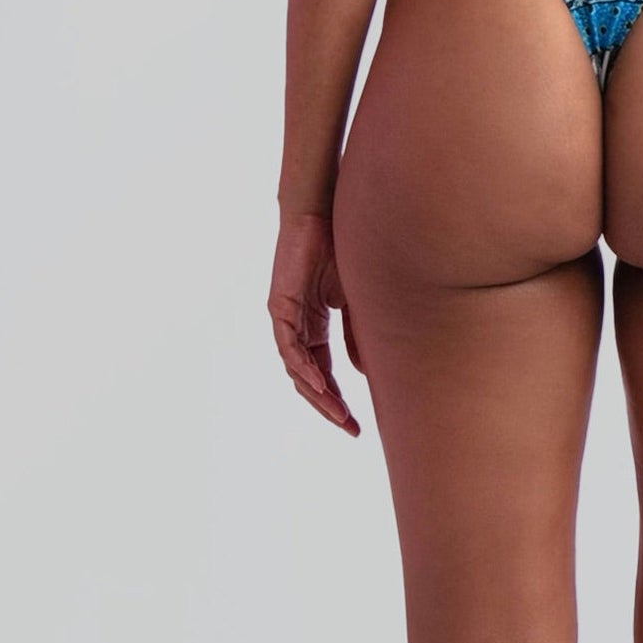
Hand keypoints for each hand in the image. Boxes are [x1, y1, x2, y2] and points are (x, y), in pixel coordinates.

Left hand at [268, 208, 363, 435]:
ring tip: (338, 414)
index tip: (355, 423)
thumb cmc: (343, 249)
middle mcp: (296, 326)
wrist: (327, 214)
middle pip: (308, 378)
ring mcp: (286, 318)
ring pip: (296, 368)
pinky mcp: (279, 306)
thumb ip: (357, 335)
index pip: (323, 372)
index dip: (337, 399)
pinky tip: (321, 384)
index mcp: (314, 325)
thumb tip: (363, 372)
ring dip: (317, 394)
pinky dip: (304, 367)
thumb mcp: (356, 302)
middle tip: (348, 427)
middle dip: (328, 405)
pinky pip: (289, 346)